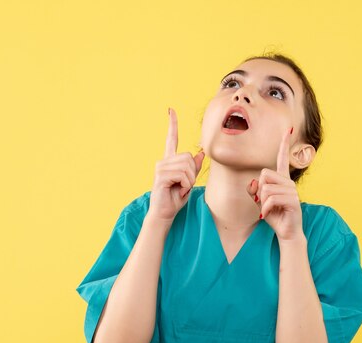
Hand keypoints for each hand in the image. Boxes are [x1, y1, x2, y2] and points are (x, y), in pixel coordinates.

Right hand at [148, 107, 204, 222]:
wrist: (165, 213)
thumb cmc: (176, 198)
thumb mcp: (189, 181)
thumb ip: (194, 167)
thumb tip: (201, 153)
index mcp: (170, 161)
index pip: (171, 139)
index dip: (172, 125)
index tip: (171, 110)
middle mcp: (163, 161)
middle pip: (188, 156)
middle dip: (193, 173)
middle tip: (186, 185)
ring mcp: (160, 168)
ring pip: (186, 166)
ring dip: (190, 180)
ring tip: (181, 188)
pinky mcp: (161, 176)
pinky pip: (182, 175)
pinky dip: (185, 185)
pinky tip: (178, 190)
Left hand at [246, 127, 304, 241]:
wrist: (287, 232)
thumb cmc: (274, 215)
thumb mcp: (259, 202)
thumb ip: (254, 190)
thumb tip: (253, 182)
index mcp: (282, 180)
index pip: (282, 159)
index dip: (284, 144)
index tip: (288, 129)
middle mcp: (289, 182)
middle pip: (264, 174)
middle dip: (259, 190)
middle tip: (264, 202)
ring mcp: (292, 191)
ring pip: (266, 188)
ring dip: (262, 201)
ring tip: (268, 209)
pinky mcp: (292, 201)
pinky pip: (270, 199)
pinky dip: (265, 209)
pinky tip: (267, 215)